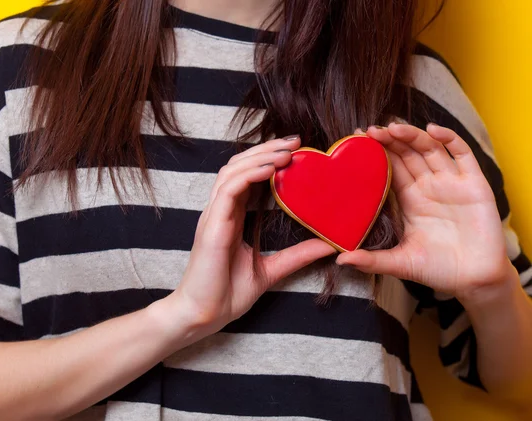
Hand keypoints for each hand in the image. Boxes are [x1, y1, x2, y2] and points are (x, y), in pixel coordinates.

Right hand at [169, 136, 335, 337]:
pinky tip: (270, 169)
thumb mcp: (271, 270)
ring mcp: (214, 217)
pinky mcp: (212, 227)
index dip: (269, 159)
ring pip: (232, 171)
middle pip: (239, 166)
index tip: (297, 151)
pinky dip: (248, 175)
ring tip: (287, 151)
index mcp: (231, 217)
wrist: (204, 316)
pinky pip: (228, 191)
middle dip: (266, 150)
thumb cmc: (228, 293)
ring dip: (259, 157)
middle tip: (296, 141)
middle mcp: (220, 211)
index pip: (248, 176)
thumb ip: (297, 255)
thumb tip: (329, 246)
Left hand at [337, 123, 513, 298]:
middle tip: (370, 131)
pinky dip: (450, 138)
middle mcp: (429, 186)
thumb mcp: (400, 264)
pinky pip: (463, 154)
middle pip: (407, 153)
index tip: (355, 141)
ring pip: (430, 148)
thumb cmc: (438, 270)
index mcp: (410, 199)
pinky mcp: (474, 184)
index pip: (390, 168)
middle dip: (390, 140)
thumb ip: (372, 261)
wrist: (475, 280)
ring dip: (412, 135)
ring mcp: (451, 183)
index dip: (375, 153)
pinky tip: (433, 129)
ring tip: (393, 128)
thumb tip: (340, 260)